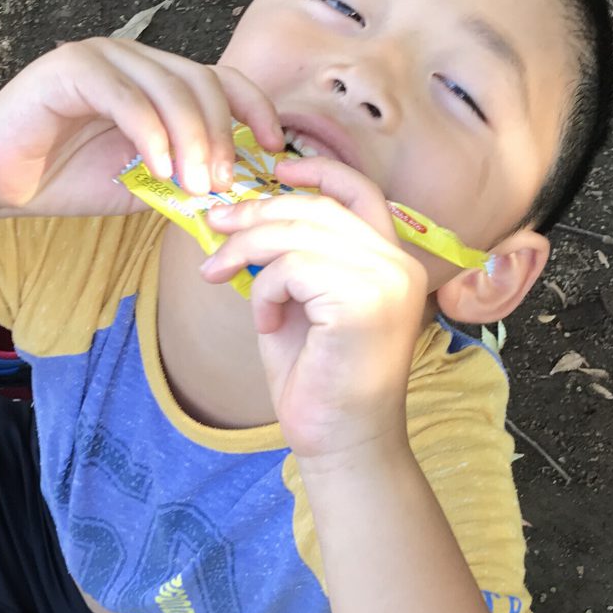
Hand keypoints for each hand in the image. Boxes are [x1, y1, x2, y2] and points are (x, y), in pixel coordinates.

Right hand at [0, 38, 283, 223]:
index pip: (223, 80)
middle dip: (222, 137)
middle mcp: (135, 59)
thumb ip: (187, 179)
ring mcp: (102, 57)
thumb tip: (242, 193)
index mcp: (157, 80)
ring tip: (195, 186)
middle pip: (202, 83)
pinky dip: (150, 133)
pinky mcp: (69, 68)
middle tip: (222, 186)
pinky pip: (125, 95)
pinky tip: (159, 169)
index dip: (255, 110)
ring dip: (192, 140)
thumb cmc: (67, 179)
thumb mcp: (144, 186)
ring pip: (170, 87)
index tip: (273, 151)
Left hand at [201, 156, 426, 461]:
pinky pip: (290, 268)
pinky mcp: (363, 301)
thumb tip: (245, 216)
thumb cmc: (319, 382)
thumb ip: (291, 259)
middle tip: (213, 225)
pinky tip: (266, 324)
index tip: (274, 167)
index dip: (317, 169)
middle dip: (255, 211)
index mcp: (392, 262)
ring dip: (245, 251)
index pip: (360, 190)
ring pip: (296, 233)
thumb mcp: (302, 305)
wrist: (341, 445)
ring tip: (218, 275)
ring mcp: (386, 281)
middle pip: (317, 207)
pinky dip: (263, 291)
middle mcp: (399, 265)